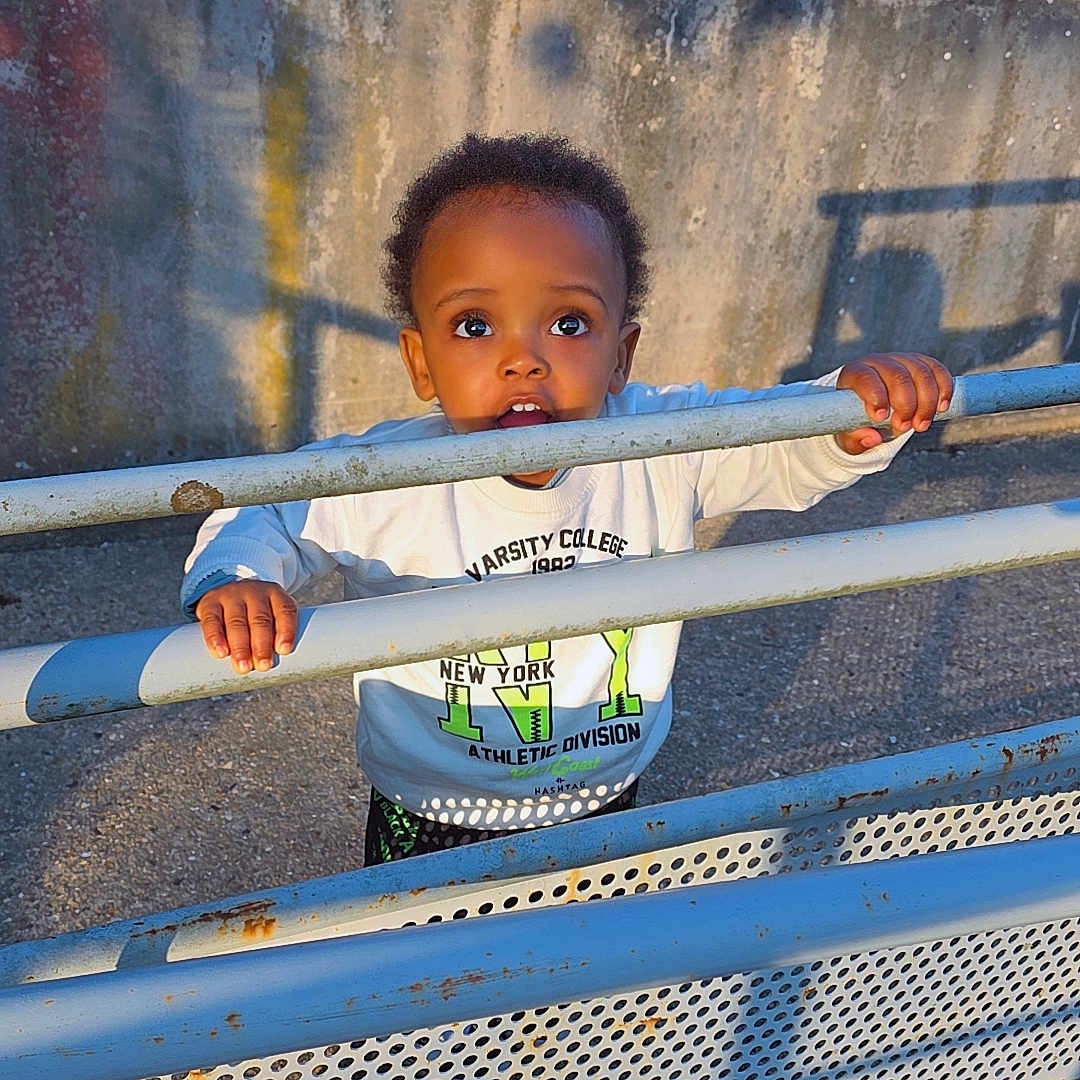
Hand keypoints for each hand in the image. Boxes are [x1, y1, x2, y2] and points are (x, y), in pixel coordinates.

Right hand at [194, 581, 297, 674]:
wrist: (228, 594)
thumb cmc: (256, 614)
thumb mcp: (270, 616)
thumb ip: (275, 637)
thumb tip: (274, 669)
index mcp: (275, 594)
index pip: (285, 610)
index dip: (286, 630)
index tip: (284, 650)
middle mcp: (254, 592)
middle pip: (260, 620)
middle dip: (262, 645)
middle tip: (263, 666)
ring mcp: (231, 595)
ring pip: (236, 622)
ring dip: (240, 647)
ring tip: (243, 667)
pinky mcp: (209, 602)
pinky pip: (212, 621)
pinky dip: (215, 638)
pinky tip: (221, 653)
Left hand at [835, 353, 952, 454]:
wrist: (869, 407)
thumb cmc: (855, 419)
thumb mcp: (849, 433)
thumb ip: (856, 438)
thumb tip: (872, 438)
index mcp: (854, 373)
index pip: (865, 377)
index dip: (876, 396)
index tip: (881, 418)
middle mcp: (878, 362)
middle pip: (897, 376)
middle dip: (905, 404)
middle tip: (904, 428)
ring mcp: (901, 360)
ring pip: (921, 373)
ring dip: (926, 402)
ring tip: (921, 425)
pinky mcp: (921, 363)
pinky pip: (937, 370)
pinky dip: (943, 389)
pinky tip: (941, 408)